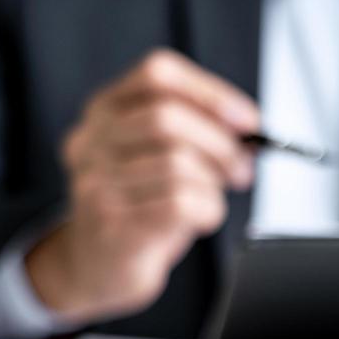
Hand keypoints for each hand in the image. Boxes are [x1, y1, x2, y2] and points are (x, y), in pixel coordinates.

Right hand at [26, 49, 260, 322]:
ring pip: (176, 163)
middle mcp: (91, 140)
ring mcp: (96, 183)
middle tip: (241, 169)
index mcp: (104, 110)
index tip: (247, 120)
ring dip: (213, 183)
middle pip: (167, 117)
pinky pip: (179, 204)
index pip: (157, 74)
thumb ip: (194, 132)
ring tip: (213, 197)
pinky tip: (201, 218)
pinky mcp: (113, 224)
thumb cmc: (138, 205)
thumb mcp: (157, 155)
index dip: (210, 92)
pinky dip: (207, 210)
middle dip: (220, 143)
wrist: (96, 265)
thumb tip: (247, 127)